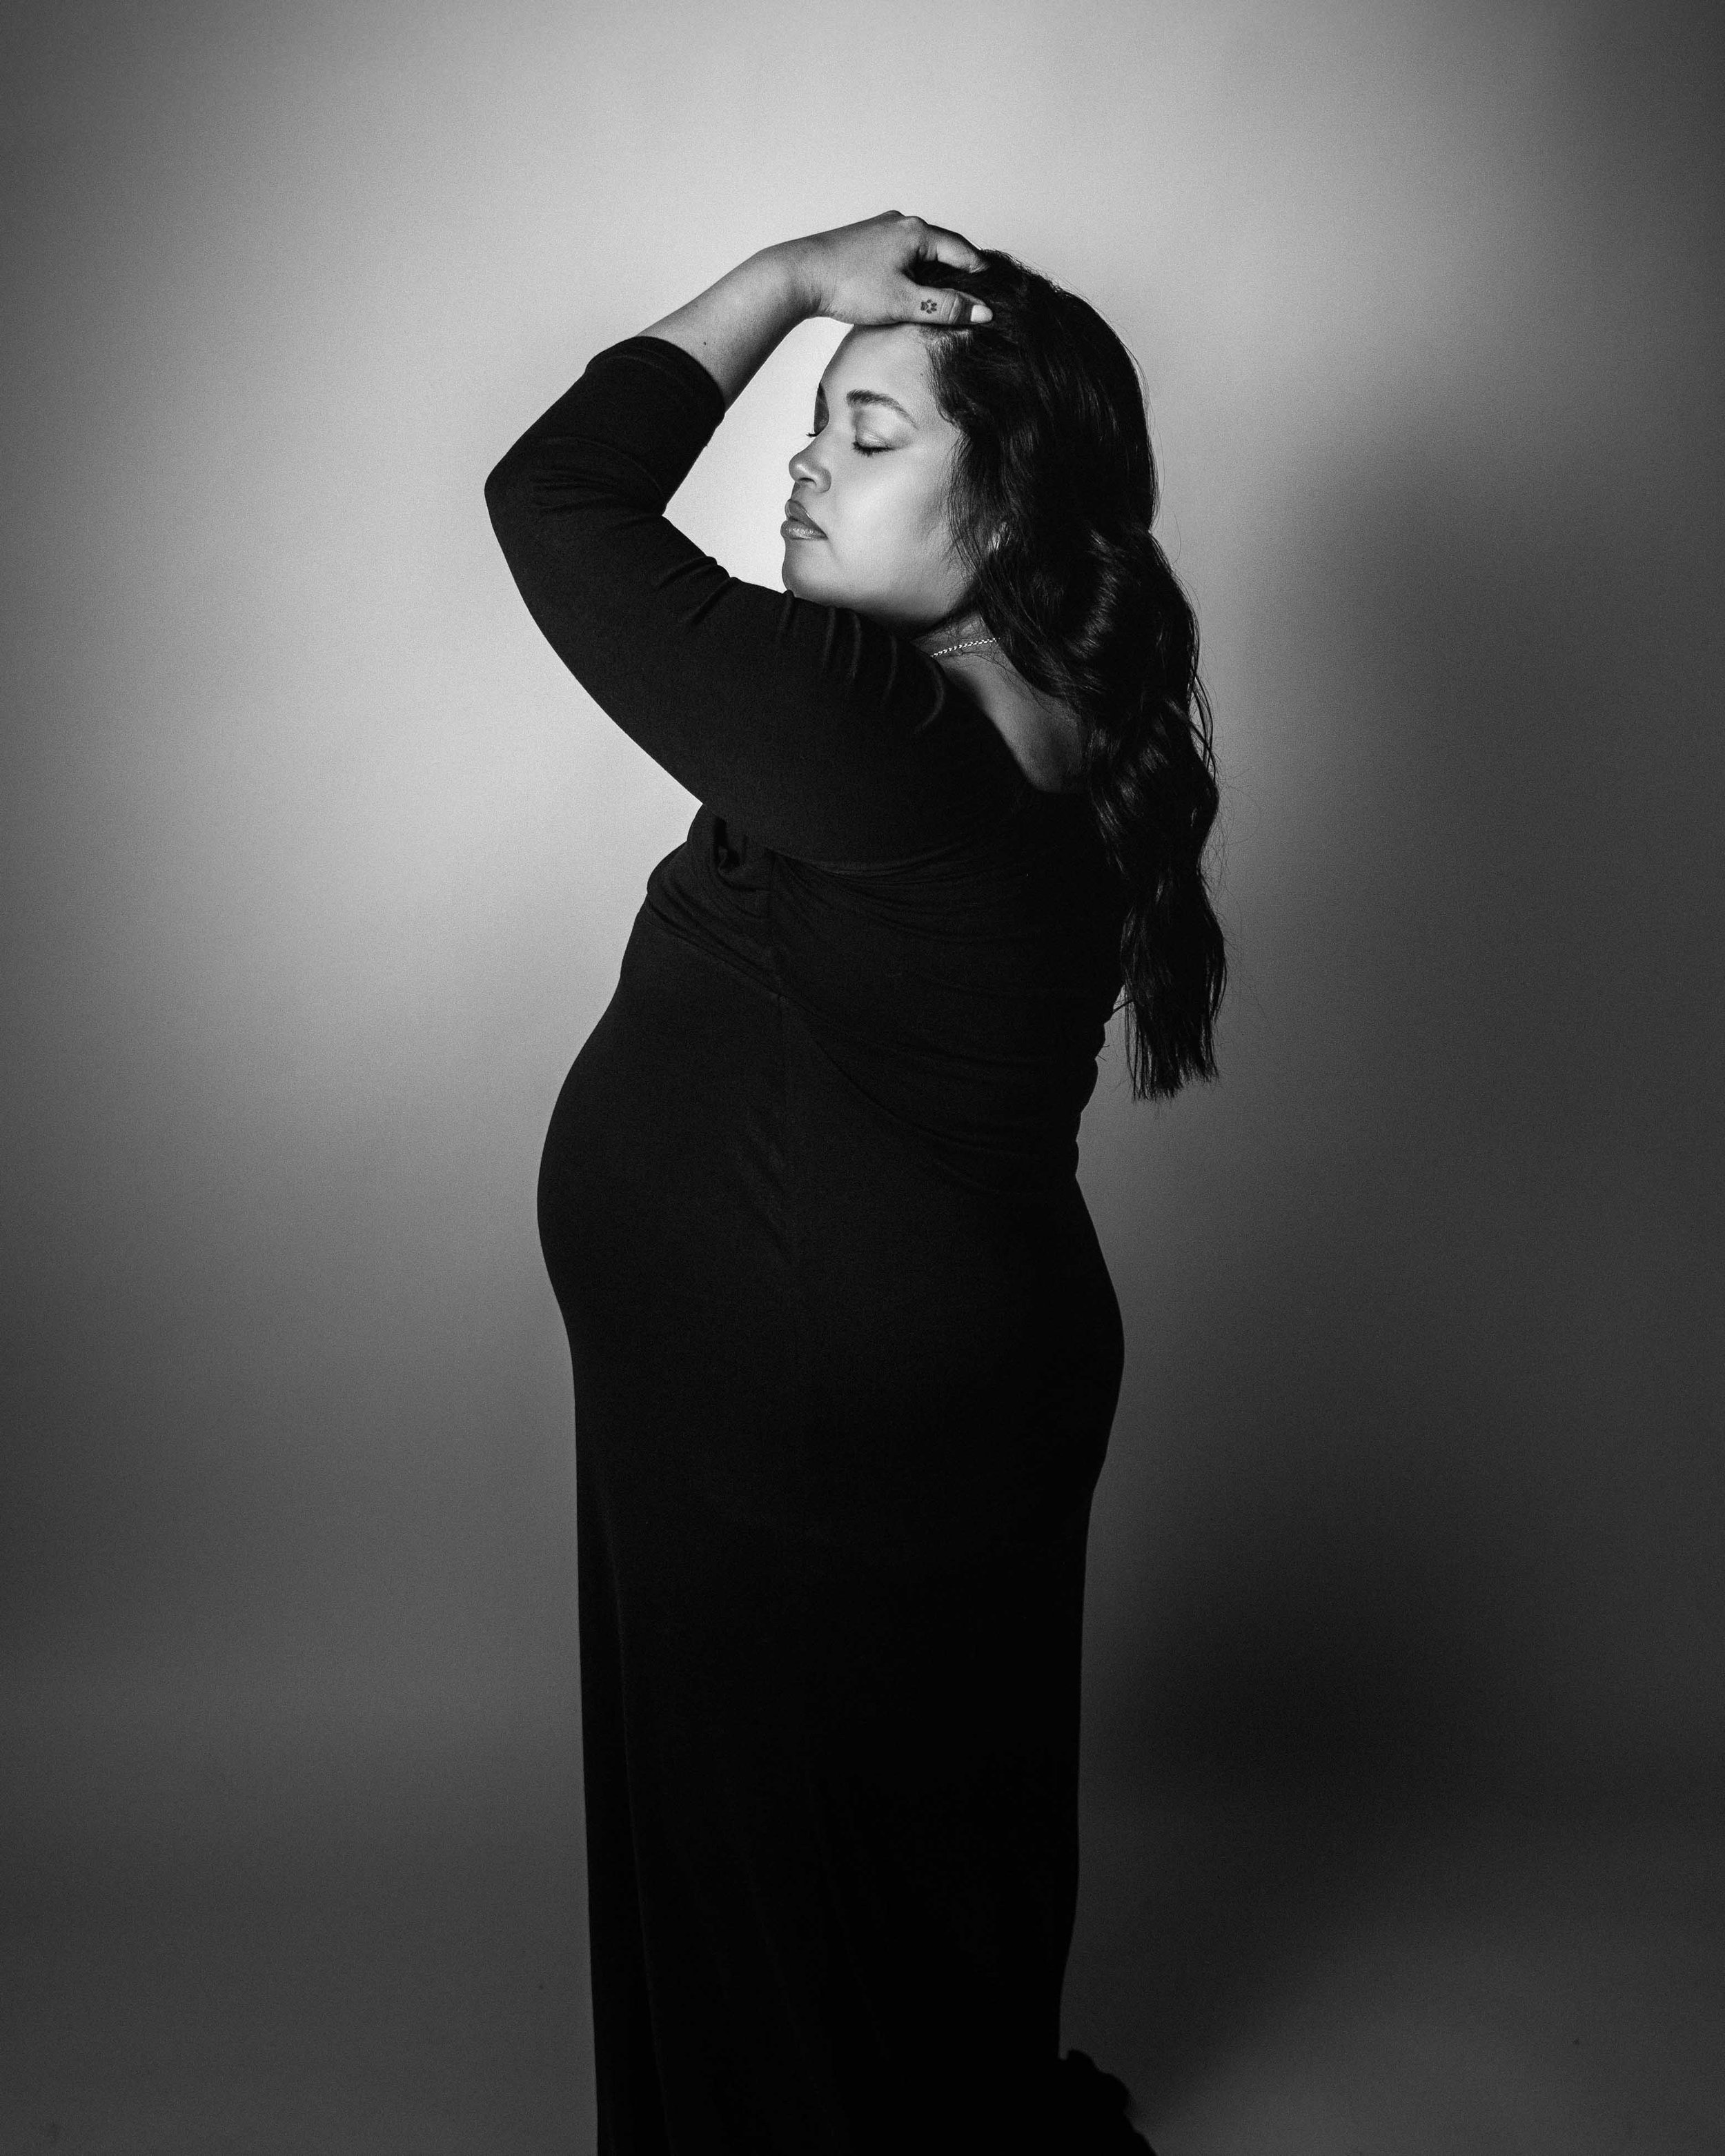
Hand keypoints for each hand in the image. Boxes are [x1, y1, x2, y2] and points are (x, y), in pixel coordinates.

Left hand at [783, 212, 992, 328]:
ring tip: (946, 296)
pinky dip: (914, 270)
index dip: (980, 274)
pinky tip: (911, 289)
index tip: (994, 292)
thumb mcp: (905, 302)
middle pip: (943, 248)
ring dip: (935, 272)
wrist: (800, 276)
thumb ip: (946, 307)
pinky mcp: (866, 241)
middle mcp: (901, 222)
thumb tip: (983, 313)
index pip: (963, 252)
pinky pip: (902, 253)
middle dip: (959, 272)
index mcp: (917, 231)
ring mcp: (882, 229)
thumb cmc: (849, 286)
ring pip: (921, 251)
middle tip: (975, 296)